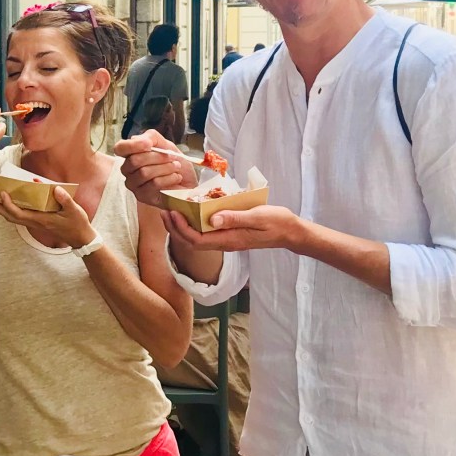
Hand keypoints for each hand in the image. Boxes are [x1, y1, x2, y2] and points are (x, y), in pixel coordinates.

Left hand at [0, 188, 96, 248]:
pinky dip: (11, 210)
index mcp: (41, 219)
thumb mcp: (75, 210)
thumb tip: (55, 188)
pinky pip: (20, 217)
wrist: (80, 238)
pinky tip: (10, 202)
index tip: (2, 193)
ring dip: (2, 209)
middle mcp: (35, 223)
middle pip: (10, 217)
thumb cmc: (77, 224)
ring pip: (13, 218)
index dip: (7, 204)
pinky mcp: (37, 223)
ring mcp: (35, 224)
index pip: (18, 213)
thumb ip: (65, 200)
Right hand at [114, 128, 195, 207]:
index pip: (120, 148)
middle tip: (173, 157)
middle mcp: (128, 170)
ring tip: (176, 167)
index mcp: (131, 154)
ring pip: (144, 173)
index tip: (149, 144)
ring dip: (166, 167)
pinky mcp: (143, 196)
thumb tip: (144, 141)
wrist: (189, 181)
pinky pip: (153, 184)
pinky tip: (176, 177)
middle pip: (134, 161)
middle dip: (158, 157)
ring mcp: (134, 184)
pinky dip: (169, 178)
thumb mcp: (166, 145)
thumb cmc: (175, 163)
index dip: (132, 145)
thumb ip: (152, 138)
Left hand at [163, 204, 305, 252]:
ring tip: (171, 212)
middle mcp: (224, 243)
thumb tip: (211, 219)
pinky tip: (191, 213)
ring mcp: (226, 240)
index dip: (180, 228)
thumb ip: (235, 218)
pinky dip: (194, 224)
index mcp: (229, 240)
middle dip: (174, 228)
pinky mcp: (229, 235)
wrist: (291, 232)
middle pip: (191, 241)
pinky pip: (206, 233)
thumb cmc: (277, 222)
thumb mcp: (257, 216)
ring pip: (197, 238)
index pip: (196, 239)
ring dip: (182, 227)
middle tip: (163, 211)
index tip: (171, 213)